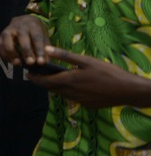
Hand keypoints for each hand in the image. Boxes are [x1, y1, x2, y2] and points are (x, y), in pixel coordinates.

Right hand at [0, 14, 51, 65]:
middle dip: (26, 50)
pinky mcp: (1, 34)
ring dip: (11, 53)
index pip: (37, 37)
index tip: (41, 62)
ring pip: (7, 39)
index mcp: (33, 25)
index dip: (39, 49)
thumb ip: (44, 49)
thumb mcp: (44, 37)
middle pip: (22, 36)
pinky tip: (11, 61)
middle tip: (30, 63)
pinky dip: (4, 54)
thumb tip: (43, 62)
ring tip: (17, 63)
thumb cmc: (36, 32)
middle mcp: (20, 25)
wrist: (24, 20)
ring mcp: (9, 29)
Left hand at [29, 47, 150, 108]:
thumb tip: (46, 49)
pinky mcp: (87, 105)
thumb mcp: (86, 60)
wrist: (127, 90)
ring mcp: (79, 101)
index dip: (34, 79)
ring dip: (56, 87)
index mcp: (69, 81)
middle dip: (43, 82)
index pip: (45, 82)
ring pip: (61, 94)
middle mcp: (71, 93)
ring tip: (54, 77)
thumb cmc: (108, 72)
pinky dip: (68, 91)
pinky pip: (72, 98)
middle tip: (37, 74)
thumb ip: (65, 56)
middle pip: (51, 89)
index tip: (28, 74)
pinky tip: (74, 84)